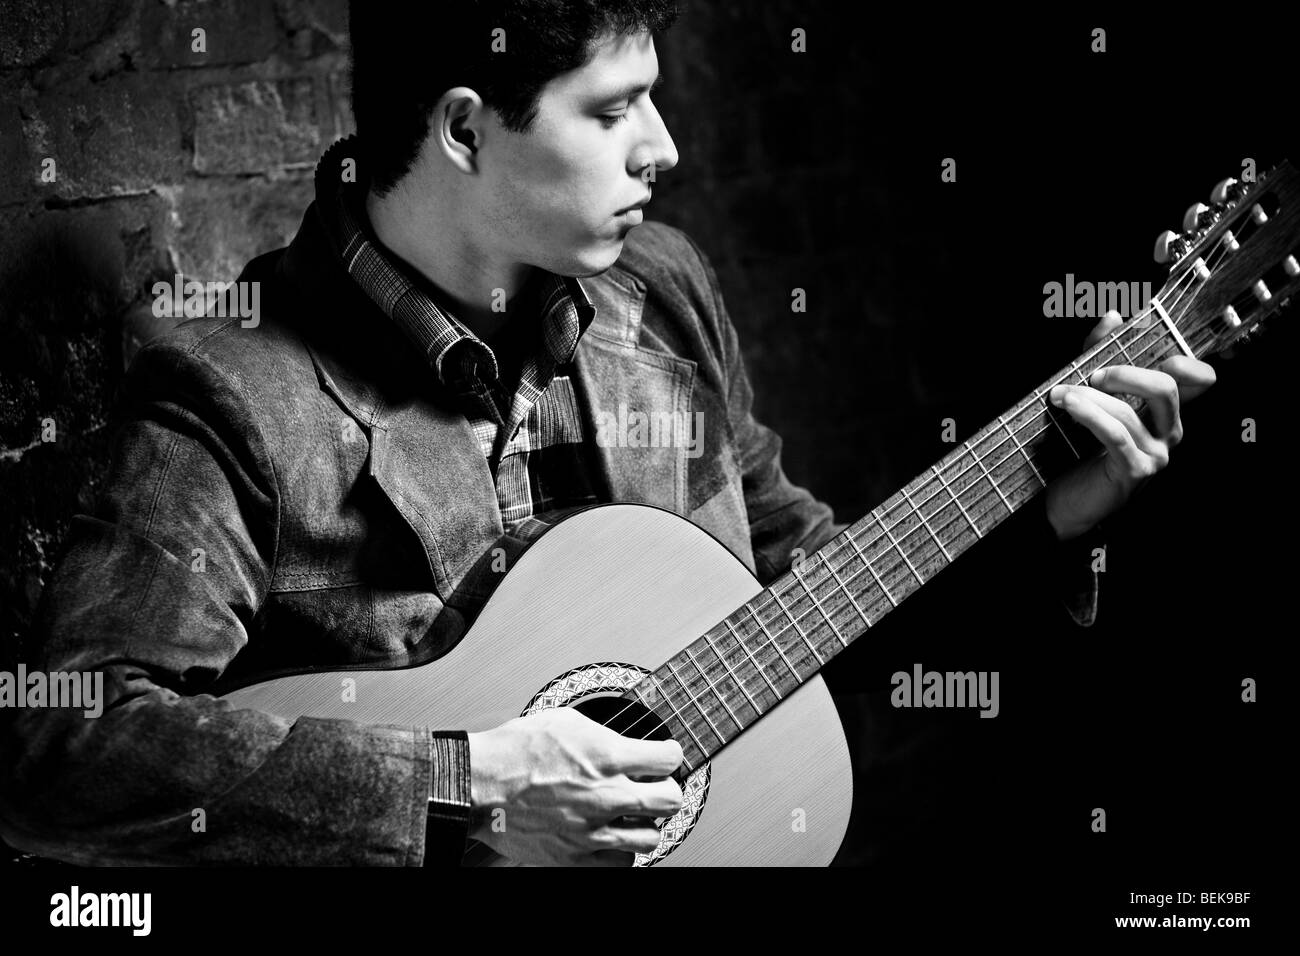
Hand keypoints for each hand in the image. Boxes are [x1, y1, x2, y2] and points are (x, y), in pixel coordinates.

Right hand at [466, 706, 683, 865]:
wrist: (477, 785)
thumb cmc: (513, 751)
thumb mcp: (566, 721)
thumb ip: (604, 736)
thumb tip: (626, 742)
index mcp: (606, 757)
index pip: (669, 758)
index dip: (668, 754)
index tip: (662, 756)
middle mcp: (605, 796)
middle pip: (670, 800)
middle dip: (666, 790)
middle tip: (654, 787)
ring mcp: (592, 831)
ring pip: (651, 836)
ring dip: (643, 822)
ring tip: (628, 814)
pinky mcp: (575, 857)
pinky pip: (621, 864)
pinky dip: (619, 850)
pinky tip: (609, 836)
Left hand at [1043, 310, 1216, 540]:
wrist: (1065, 498)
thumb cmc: (1079, 447)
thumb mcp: (1091, 396)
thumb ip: (1100, 356)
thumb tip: (1112, 315)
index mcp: (1166, 412)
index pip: (1198, 380)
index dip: (1187, 360)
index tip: (1155, 344)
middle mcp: (1169, 432)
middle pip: (1167, 387)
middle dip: (1127, 373)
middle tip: (1092, 374)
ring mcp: (1156, 454)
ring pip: (1131, 412)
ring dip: (1090, 398)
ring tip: (1060, 394)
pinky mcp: (1135, 471)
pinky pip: (1115, 436)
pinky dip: (1090, 416)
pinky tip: (1069, 406)